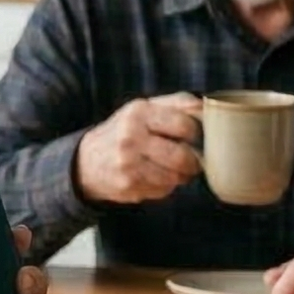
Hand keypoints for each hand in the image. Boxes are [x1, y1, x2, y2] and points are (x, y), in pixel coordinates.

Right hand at [72, 94, 203, 203]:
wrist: (88, 160)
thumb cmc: (125, 131)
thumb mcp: (145, 108)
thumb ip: (177, 103)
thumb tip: (206, 107)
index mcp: (138, 113)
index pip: (184, 125)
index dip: (196, 133)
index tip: (195, 137)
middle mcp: (130, 138)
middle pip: (182, 156)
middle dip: (193, 161)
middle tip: (192, 159)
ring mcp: (128, 165)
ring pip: (175, 177)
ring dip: (181, 175)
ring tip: (174, 168)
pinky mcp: (128, 186)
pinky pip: (163, 190)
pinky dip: (166, 185)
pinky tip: (156, 176)